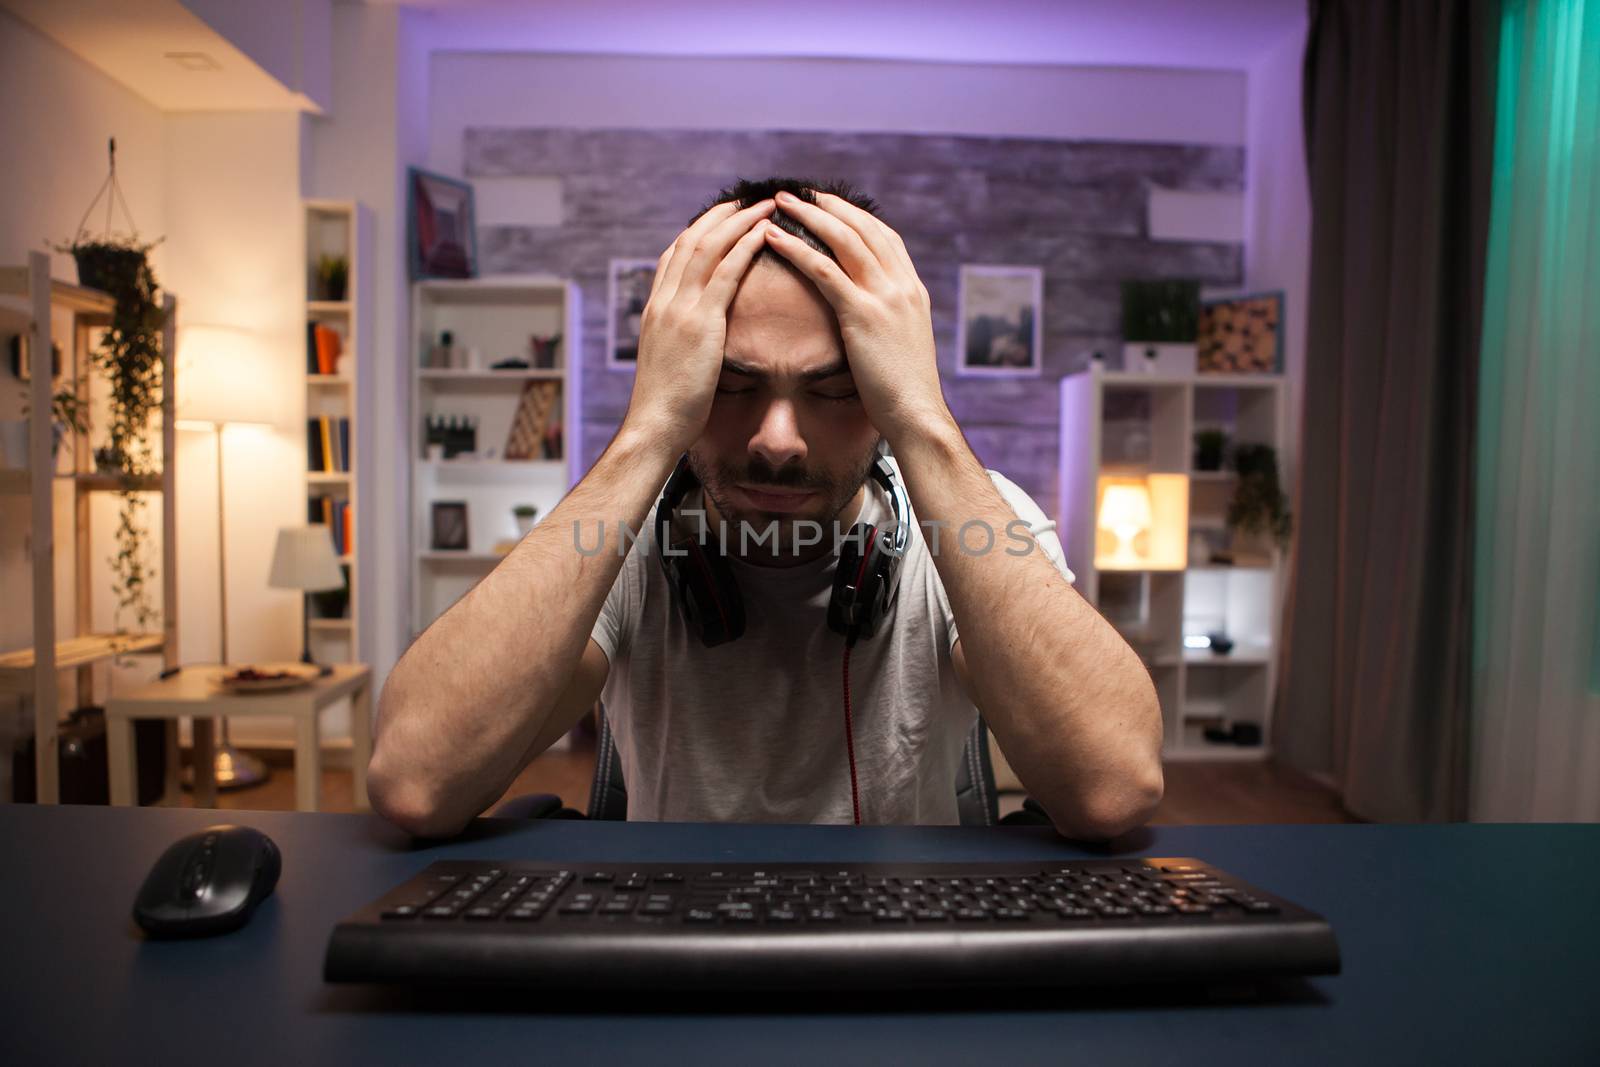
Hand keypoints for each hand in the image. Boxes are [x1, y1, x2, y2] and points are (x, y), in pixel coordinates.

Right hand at [621, 198, 776, 456]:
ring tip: (764, 205)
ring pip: (708, 248)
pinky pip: (725, 273)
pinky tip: (765, 233)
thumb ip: (679, 344)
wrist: (653, 427)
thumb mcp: (668, 365)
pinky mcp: (700, 323)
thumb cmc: (665, 409)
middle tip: (746, 198)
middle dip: (719, 216)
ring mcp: (679, 309)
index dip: (697, 231)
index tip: (720, 217)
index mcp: (654, 310)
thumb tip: (696, 342)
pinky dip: (745, 247)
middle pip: (690, 240)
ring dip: (738, 221)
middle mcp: (663, 301)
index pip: (673, 256)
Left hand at [762, 190, 952, 445]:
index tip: (830, 204)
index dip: (856, 217)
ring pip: (844, 240)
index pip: (884, 238)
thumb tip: (873, 317)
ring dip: (809, 216)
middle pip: (863, 228)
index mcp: (913, 290)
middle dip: (829, 206)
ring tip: (781, 202)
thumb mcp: (904, 345)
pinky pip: (824, 271)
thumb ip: (891, 321)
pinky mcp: (863, 313)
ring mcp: (885, 296)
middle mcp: (901, 285)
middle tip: (800, 192)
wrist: (917, 414)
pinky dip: (796, 248)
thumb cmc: (905, 391)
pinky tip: (773, 237)